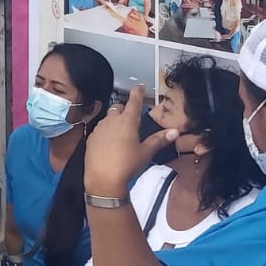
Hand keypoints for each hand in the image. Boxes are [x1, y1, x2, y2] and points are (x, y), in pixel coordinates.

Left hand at [84, 83, 175, 198]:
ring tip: (121, 132)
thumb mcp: (146, 152)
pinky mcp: (90, 138)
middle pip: (118, 108)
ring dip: (114, 120)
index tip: (139, 86)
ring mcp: (99, 129)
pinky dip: (105, 131)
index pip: (133, 101)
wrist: (102, 179)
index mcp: (127, 121)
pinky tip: (109, 142)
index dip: (137, 92)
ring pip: (107, 118)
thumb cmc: (126, 164)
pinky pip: (99, 129)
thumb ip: (159, 140)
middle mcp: (111, 121)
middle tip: (131, 118)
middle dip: (124, 109)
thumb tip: (174, 131)